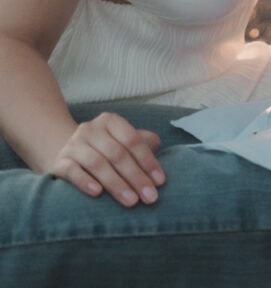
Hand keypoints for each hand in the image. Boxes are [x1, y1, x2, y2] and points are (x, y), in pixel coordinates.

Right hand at [48, 111, 165, 205]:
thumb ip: (142, 142)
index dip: (148, 161)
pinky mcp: (59, 162)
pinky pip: (72, 171)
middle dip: (136, 177)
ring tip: (131, 201)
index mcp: (110, 121)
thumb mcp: (123, 142)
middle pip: (117, 154)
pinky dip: (85, 181)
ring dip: (116, 184)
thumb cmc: (105, 151)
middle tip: (150, 197)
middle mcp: (90, 129)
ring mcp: (73, 145)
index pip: (132, 140)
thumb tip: (157, 145)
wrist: (69, 156)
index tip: (160, 182)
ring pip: (97, 163)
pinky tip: (98, 193)